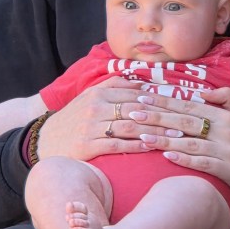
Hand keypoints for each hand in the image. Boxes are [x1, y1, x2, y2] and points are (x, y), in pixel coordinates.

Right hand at [35, 77, 168, 162]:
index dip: (160, 98)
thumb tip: (143, 81)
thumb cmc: (74, 119)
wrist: (44, 141)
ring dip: (156, 131)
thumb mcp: (90, 98)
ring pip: (130, 126)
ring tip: (176, 134)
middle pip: (137, 108)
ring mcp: (91, 126)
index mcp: (98, 93)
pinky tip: (152, 147)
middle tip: (185, 119)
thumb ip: (114, 87)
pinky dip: (137, 145)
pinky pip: (117, 144)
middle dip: (164, 114)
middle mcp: (95, 107)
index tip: (180, 102)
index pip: (136, 93)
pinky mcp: (87, 146)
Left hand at [127, 86, 229, 199]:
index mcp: (226, 115)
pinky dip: (183, 159)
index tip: (143, 96)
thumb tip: (202, 91)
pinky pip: (201, 163)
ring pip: (189, 142)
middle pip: (184, 122)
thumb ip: (226, 97)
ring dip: (163, 138)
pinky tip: (165, 155)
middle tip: (133, 113)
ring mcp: (226, 151)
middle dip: (156, 116)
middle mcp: (225, 131)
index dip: (165, 101)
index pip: (189, 105)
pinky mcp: (228, 170)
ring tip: (141, 135)